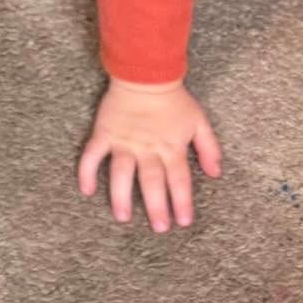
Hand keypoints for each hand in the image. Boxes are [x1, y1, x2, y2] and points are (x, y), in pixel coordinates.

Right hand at [77, 77, 222, 232]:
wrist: (145, 74)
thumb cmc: (174, 99)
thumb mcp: (199, 121)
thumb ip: (209, 148)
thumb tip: (216, 173)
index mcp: (171, 147)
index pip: (179, 180)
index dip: (182, 202)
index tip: (184, 221)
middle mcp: (147, 148)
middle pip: (152, 182)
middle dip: (157, 206)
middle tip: (159, 228)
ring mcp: (123, 142)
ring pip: (120, 174)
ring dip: (121, 197)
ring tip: (123, 217)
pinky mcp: (104, 134)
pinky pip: (92, 156)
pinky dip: (86, 172)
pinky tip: (87, 191)